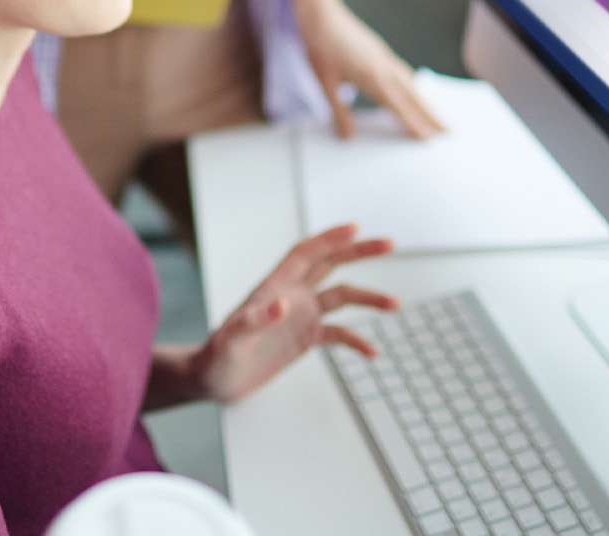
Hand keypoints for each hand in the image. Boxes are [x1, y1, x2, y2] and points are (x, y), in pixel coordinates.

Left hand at [190, 224, 396, 403]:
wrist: (213, 381)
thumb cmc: (215, 357)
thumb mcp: (232, 340)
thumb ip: (255, 321)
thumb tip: (283, 305)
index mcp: (274, 286)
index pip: (305, 253)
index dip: (329, 238)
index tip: (355, 228)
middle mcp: (291, 295)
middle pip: (330, 264)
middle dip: (359, 252)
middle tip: (389, 244)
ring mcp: (300, 316)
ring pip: (341, 297)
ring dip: (368, 298)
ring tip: (395, 305)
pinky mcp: (304, 338)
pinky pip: (338, 333)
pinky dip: (357, 340)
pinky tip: (373, 352)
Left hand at [299, 0, 444, 139]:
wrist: (321, 14)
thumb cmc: (321, 47)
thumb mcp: (325, 84)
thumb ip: (339, 112)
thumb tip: (348, 137)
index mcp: (372, 78)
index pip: (399, 107)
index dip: (414, 124)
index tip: (429, 139)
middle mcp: (384, 68)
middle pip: (414, 97)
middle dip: (432, 116)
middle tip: (449, 131)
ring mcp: (385, 58)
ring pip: (412, 84)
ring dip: (426, 101)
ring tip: (439, 115)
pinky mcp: (381, 51)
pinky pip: (404, 72)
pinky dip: (414, 85)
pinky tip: (414, 89)